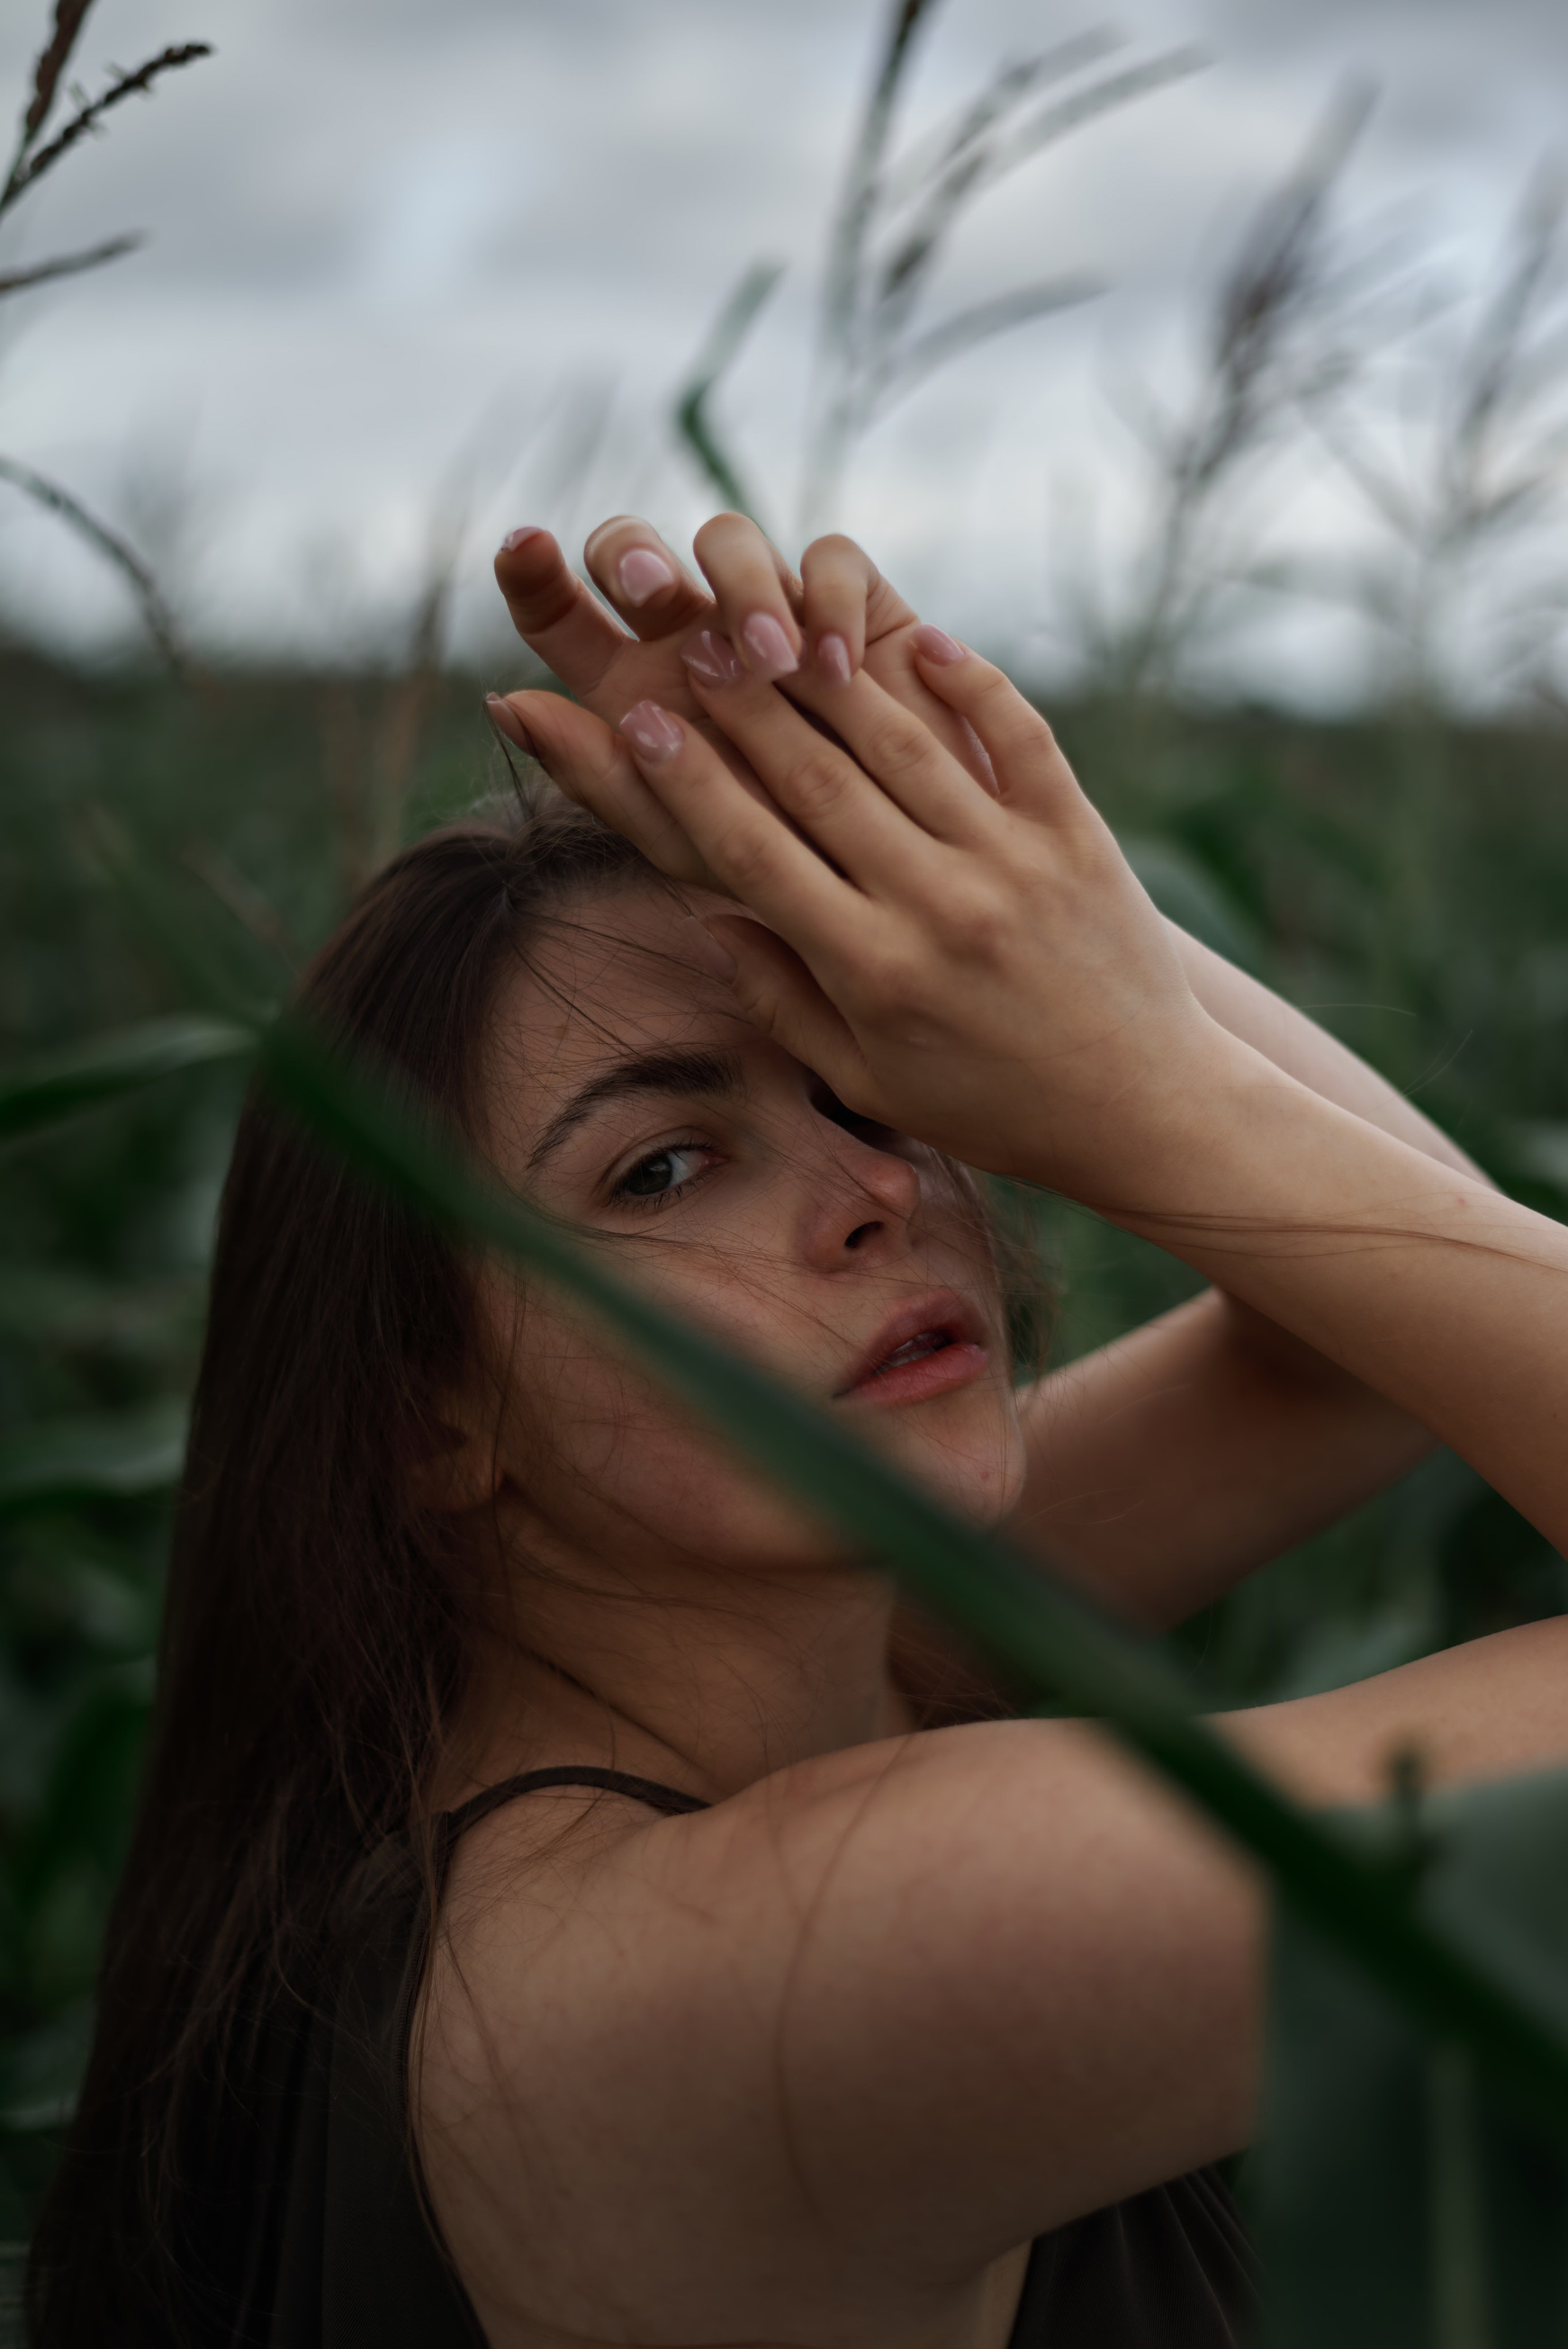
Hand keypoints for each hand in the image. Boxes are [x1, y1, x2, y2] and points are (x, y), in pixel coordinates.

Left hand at [488, 514, 991, 893]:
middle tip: (655, 595)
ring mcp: (770, 613)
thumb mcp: (686, 836)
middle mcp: (689, 639)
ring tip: (773, 664)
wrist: (913, 888)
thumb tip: (506, 704)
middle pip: (630, 548)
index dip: (530, 572)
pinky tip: (837, 669)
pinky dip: (828, 601)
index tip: (520, 548)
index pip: (558, 613)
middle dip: (634, 556)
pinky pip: (831, 559)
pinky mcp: (856, 607)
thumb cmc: (790, 874)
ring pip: (727, 539)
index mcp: (631, 692)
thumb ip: (599, 777)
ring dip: (741, 588)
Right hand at [537, 619, 1222, 1194]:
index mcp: (873, 971)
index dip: (687, 781)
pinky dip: (971, 683)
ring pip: (904, 745)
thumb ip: (785, 1003)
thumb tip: (708, 921)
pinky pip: (1016, 737)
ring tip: (776, 625)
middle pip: (816, 782)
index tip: (636, 722)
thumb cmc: (991, 1106)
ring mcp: (1013, 863)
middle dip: (743, 708)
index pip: (754, 855)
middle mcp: (938, 907)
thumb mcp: (870, 1083)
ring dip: (832, 678)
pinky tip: (919, 639)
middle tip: (690, 643)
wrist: (1145, 1109)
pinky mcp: (1077, 835)